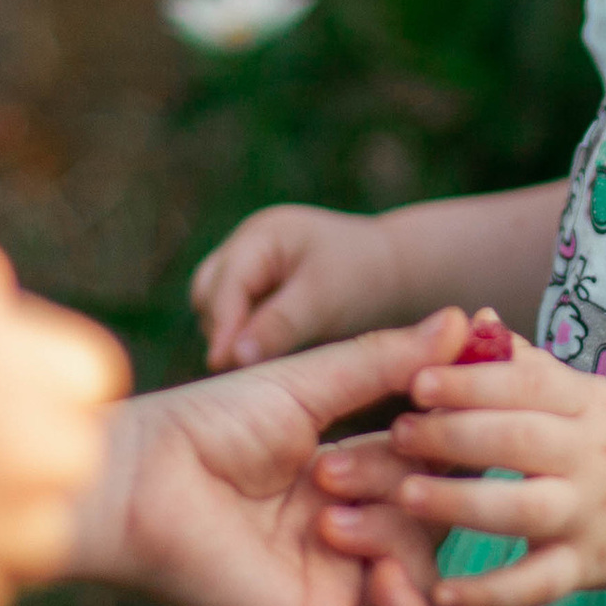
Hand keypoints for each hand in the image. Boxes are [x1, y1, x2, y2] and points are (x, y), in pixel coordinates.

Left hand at [74, 310, 465, 605]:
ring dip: (398, 534)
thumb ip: (388, 360)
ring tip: (329, 510)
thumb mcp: (313, 383)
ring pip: (424, 576)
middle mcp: (346, 539)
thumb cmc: (210, 424)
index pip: (434, 468)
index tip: (452, 409)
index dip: (451, 441)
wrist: (143, 476)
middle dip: (412, 484)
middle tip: (334, 469)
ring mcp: (333, 590)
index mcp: (347, 481)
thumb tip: (463, 320)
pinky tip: (374, 566)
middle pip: (436, 518)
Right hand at [190, 202, 404, 369]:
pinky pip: (237, 321)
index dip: (223, 325)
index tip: (224, 365)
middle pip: (208, 294)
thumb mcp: (324, 298)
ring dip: (230, 338)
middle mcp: (247, 249)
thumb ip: (279, 323)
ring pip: (216, 310)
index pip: (224, 283)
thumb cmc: (365, 277)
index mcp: (262, 235)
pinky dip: (245, 341)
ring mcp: (250, 270)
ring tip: (251, 371)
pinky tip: (262, 365)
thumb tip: (233, 356)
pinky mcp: (259, 294)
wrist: (397, 275)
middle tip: (237, 371)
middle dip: (221, 330)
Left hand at [316, 332, 605, 605]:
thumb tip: (471, 319)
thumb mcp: (588, 394)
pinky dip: (489, 595)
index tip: (417, 380)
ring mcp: (591, 516)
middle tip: (398, 433)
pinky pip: (536, 586)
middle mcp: (593, 458)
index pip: (528, 385)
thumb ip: (525, 366)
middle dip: (455, 435)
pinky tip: (439, 593)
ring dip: (462, 503)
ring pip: (524, 511)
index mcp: (589, 404)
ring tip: (405, 495)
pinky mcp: (588, 569)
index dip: (472, 381)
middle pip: (521, 441)